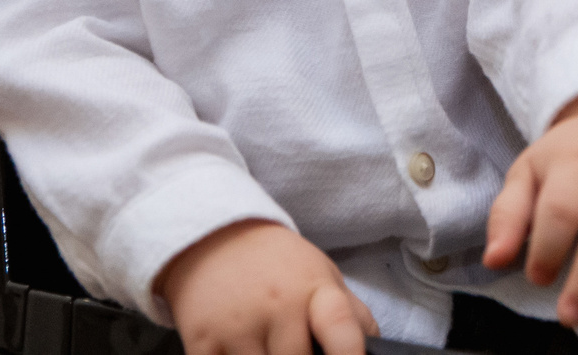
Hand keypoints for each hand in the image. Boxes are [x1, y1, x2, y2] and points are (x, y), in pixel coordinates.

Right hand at [155, 220, 378, 354]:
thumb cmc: (278, 264)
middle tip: (296, 351)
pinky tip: (240, 352)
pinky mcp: (201, 340)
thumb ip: (353, 316)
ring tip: (268, 347)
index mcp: (315, 291)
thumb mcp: (322, 275)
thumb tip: (376, 354)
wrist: (213, 234)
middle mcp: (278, 306)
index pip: (342, 330)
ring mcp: (237, 325)